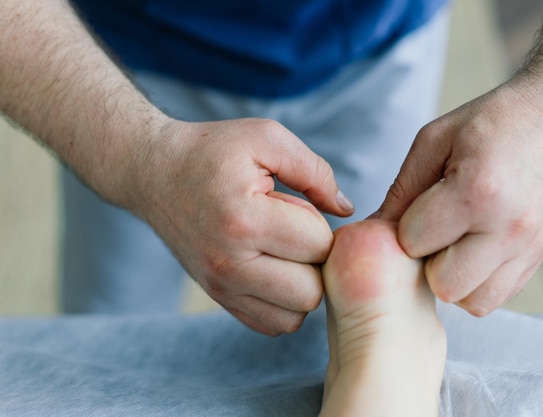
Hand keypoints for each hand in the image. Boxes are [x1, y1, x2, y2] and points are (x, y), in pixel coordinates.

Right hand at [131, 118, 353, 334]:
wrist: (154, 172)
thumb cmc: (212, 151)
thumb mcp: (266, 138)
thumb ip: (315, 170)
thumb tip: (346, 209)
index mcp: (244, 220)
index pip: (318, 246)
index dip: (320, 225)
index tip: (298, 207)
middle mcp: (229, 263)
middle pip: (311, 292)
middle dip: (316, 263)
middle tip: (296, 234)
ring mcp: (220, 287)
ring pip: (293, 318)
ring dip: (302, 287)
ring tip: (285, 252)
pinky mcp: (217, 297)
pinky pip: (271, 324)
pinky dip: (283, 303)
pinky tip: (274, 269)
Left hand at [376, 77, 542, 315]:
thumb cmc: (496, 119)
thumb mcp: (436, 139)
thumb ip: (402, 189)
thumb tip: (375, 229)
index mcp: (476, 191)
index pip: (413, 242)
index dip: (404, 227)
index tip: (417, 208)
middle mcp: (507, 228)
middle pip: (443, 284)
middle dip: (428, 260)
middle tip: (436, 229)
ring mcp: (529, 247)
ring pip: (472, 301)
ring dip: (454, 278)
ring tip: (457, 241)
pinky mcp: (540, 257)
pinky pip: (497, 297)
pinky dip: (478, 282)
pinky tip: (475, 249)